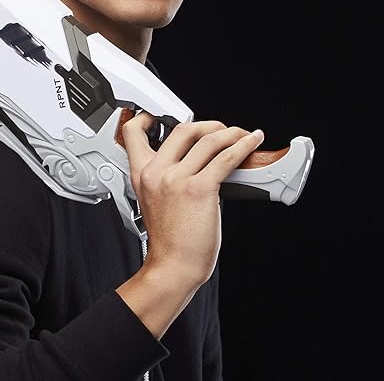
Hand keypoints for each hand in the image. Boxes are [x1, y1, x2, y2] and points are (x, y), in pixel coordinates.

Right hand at [122, 112, 264, 290]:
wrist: (172, 267)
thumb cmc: (168, 241)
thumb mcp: (153, 200)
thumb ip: (164, 177)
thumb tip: (193, 161)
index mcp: (142, 174)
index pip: (133, 132)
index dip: (147, 117)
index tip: (164, 116)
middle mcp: (157, 172)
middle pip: (182, 129)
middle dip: (207, 124)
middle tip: (220, 129)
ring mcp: (177, 179)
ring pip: (208, 139)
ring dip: (230, 132)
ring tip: (241, 135)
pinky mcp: (200, 189)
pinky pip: (225, 158)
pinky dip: (242, 145)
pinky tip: (250, 142)